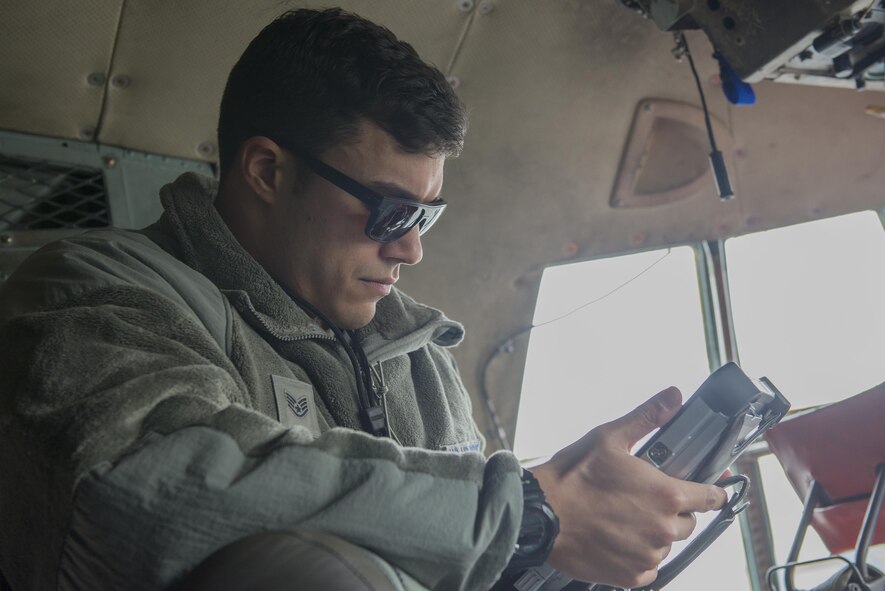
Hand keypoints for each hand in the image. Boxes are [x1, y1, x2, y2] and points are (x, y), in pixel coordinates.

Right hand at [531, 387, 727, 587]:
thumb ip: (647, 418)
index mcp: (666, 494)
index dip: (712, 491)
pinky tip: (618, 539)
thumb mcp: (609, 438)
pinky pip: (649, 568)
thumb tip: (672, 397)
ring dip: (654, 534)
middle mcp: (663, 528)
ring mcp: (648, 555)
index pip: (710, 497)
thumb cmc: (572, 478)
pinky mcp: (631, 576)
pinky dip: (638, 556)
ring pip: (666, 545)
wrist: (540, 516)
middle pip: (687, 523)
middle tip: (644, 499)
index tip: (712, 490)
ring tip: (624, 518)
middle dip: (673, 511)